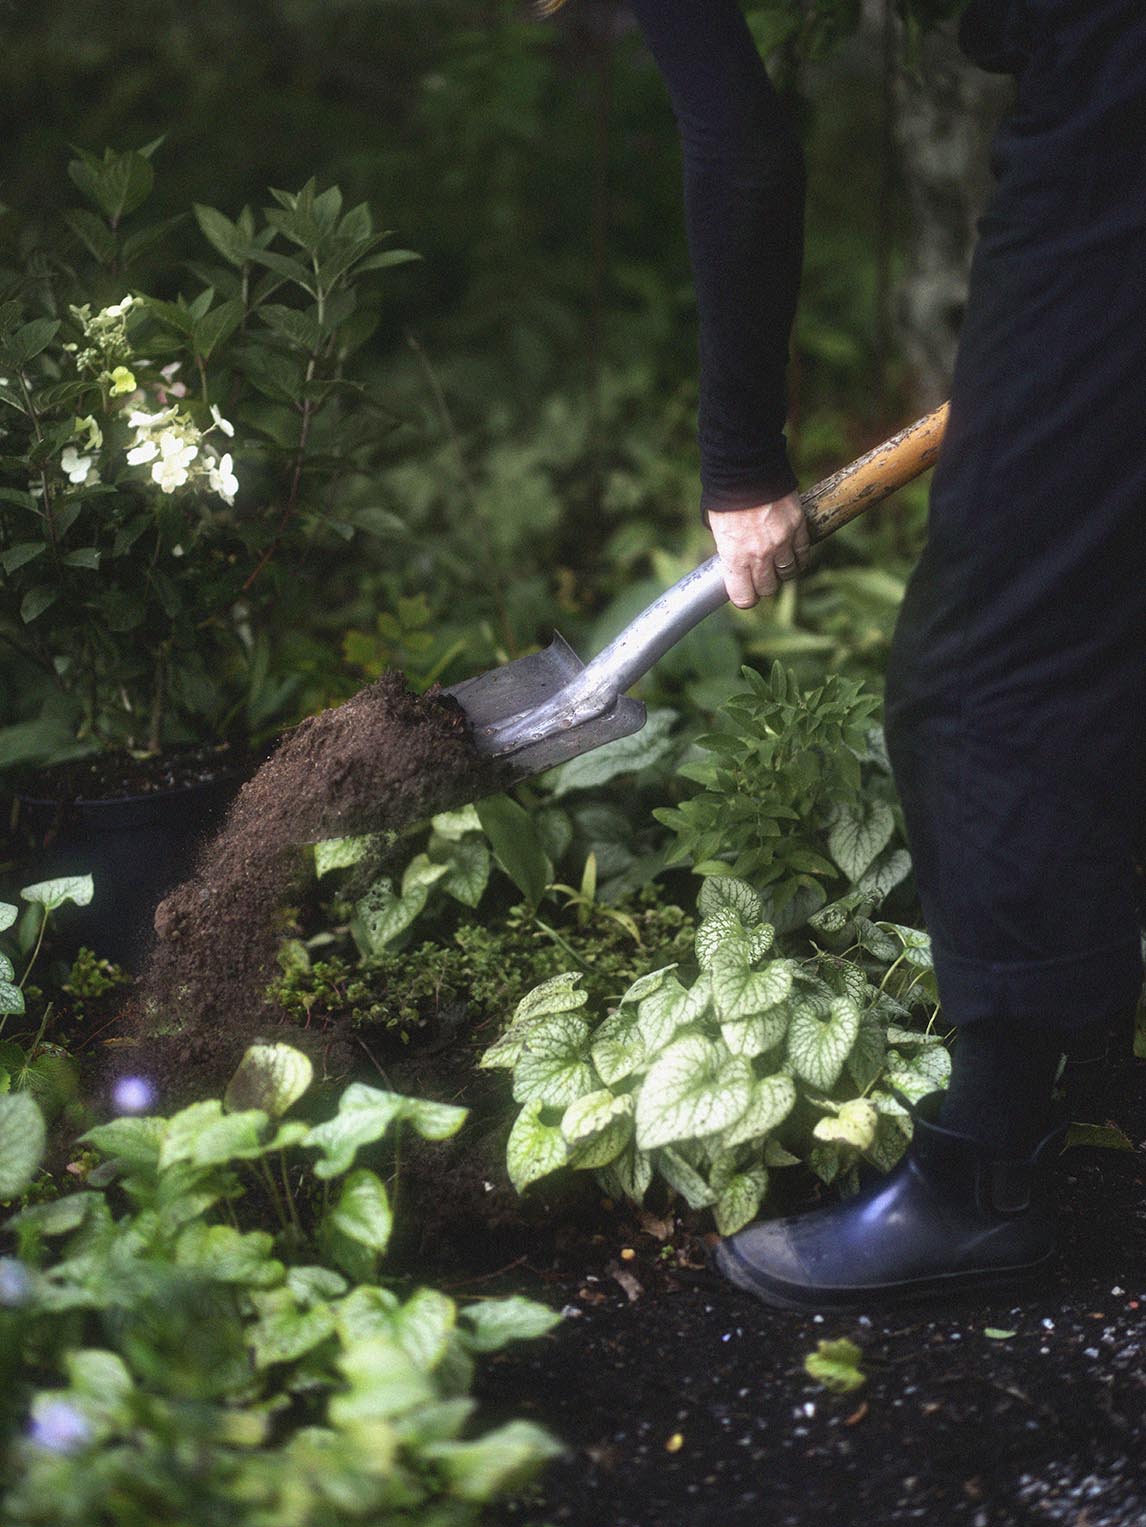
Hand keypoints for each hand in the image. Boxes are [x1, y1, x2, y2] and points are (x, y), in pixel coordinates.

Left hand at [709, 490, 810, 607]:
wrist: (746, 467)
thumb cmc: (726, 497)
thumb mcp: (717, 529)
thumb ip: (727, 549)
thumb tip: (732, 563)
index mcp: (735, 557)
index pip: (745, 598)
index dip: (745, 598)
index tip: (744, 593)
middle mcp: (760, 555)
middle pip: (768, 588)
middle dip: (763, 585)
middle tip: (759, 575)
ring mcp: (782, 542)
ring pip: (788, 573)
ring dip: (781, 571)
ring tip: (776, 562)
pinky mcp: (798, 527)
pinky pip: (803, 554)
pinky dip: (798, 557)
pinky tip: (791, 554)